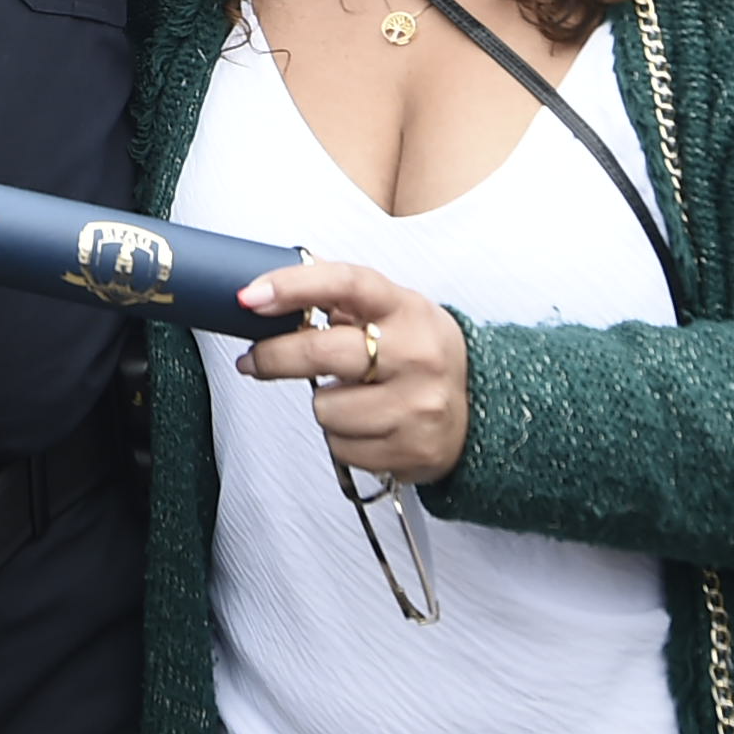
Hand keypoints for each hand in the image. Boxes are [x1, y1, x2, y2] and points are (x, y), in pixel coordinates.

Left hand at [233, 260, 469, 486]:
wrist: (484, 410)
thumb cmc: (419, 353)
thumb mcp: (394, 311)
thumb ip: (340, 296)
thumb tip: (271, 289)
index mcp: (407, 309)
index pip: (346, 283)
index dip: (293, 285)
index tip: (250, 297)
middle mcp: (417, 354)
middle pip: (321, 352)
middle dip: (274, 357)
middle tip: (253, 359)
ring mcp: (418, 405)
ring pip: (325, 408)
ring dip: (326, 405)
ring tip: (353, 399)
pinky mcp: (413, 450)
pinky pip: (341, 448)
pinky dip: (343, 439)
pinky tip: (369, 426)